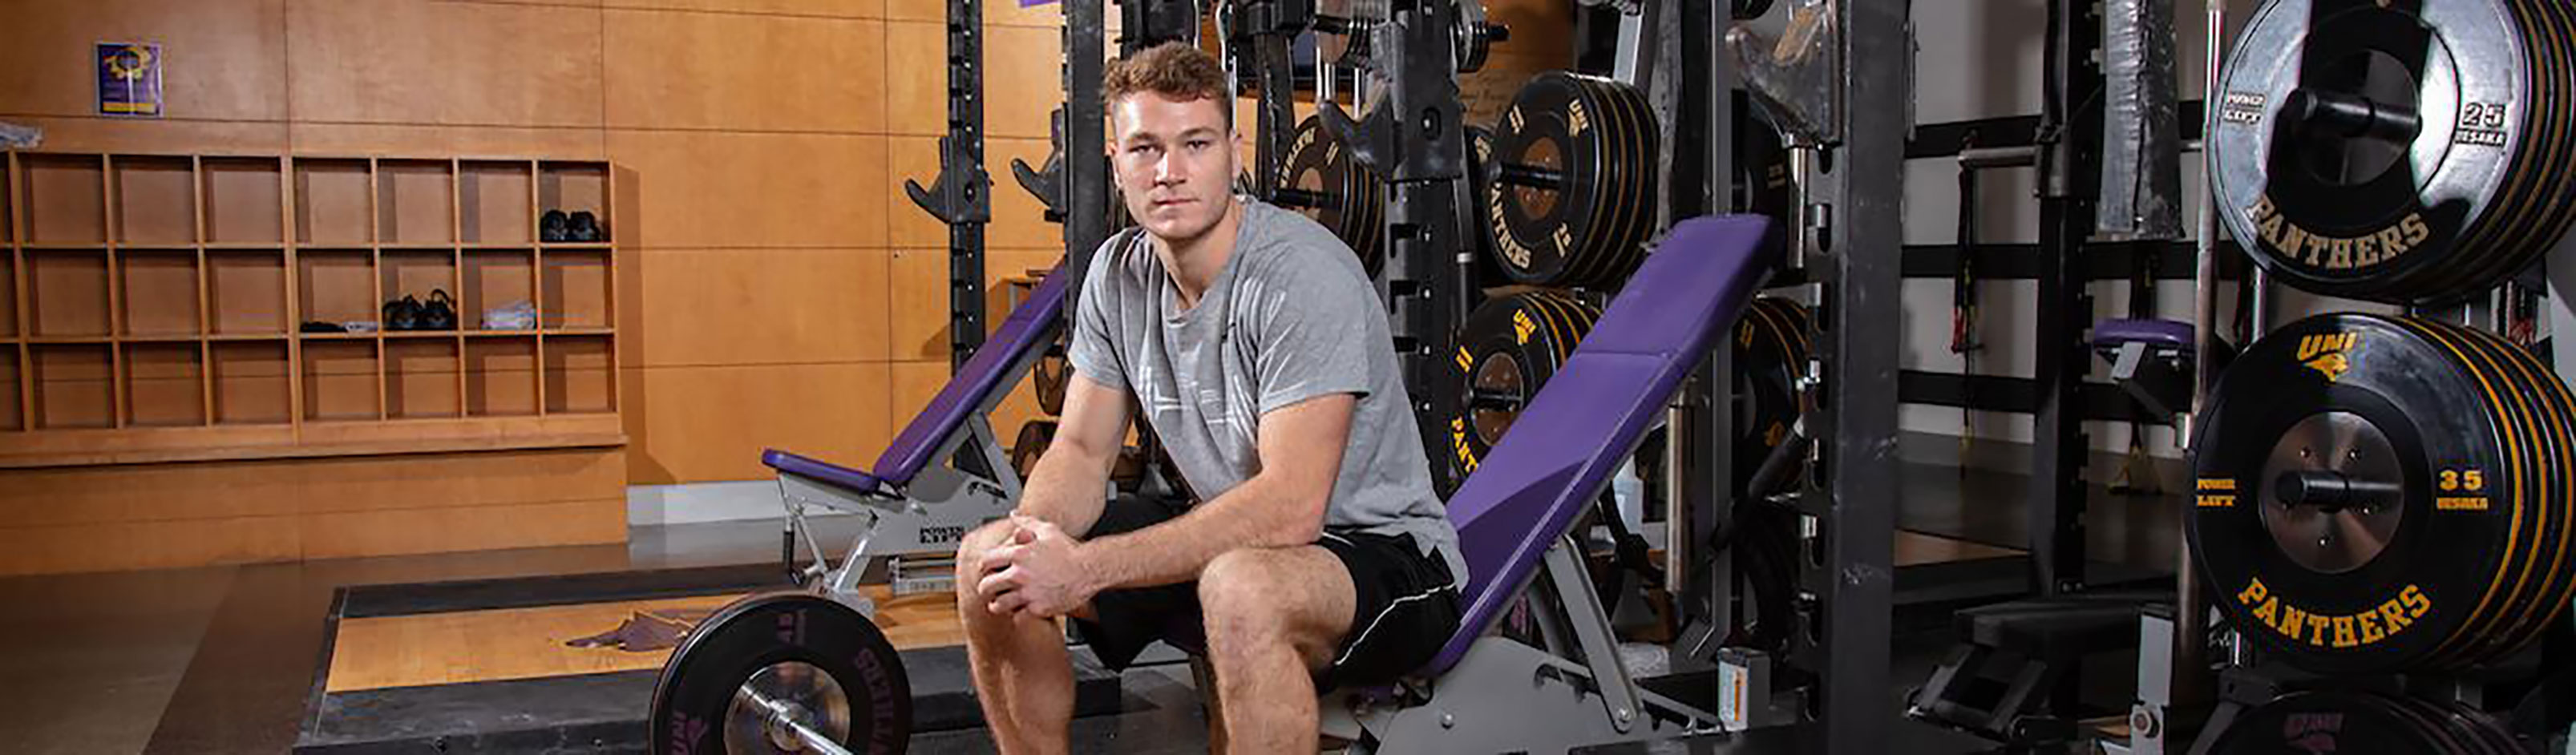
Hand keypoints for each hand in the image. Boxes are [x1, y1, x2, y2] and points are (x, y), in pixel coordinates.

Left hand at [975, 514, 1096, 618]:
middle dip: (986, 587)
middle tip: (990, 589)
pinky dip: (1018, 614)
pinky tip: (1021, 609)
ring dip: (997, 604)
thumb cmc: (1070, 551)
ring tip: (1001, 603)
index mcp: (1019, 554)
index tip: (988, 570)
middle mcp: (1020, 574)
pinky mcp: (1038, 608)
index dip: (985, 566)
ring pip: (998, 605)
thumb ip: (1027, 522)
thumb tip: (1014, 515)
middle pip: (986, 585)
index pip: (986, 561)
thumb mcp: (1047, 530)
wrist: (1090, 570)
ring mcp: (1028, 593)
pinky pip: (1018, 616)